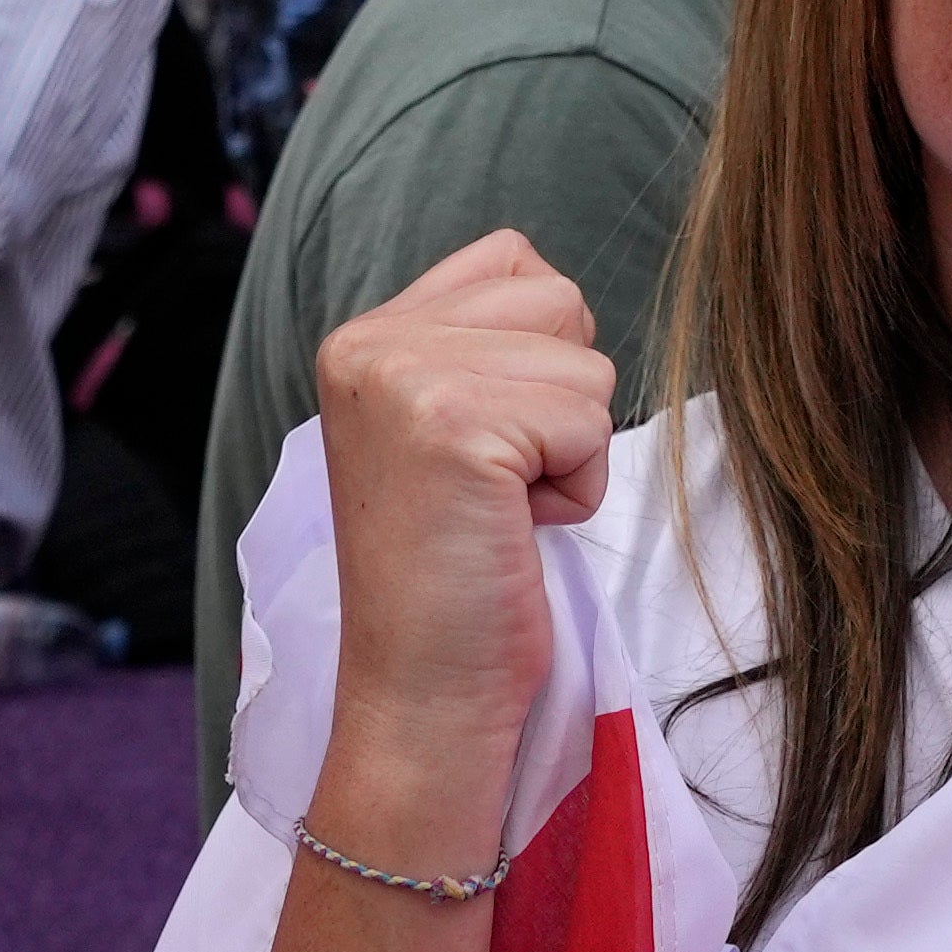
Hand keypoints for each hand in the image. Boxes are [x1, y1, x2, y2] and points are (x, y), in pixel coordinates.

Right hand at [306, 236, 605, 805]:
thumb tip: (561, 294)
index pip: (514, 258)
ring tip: (500, 509)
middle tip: (493, 486)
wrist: (423, 692)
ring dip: (570, 447)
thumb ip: (477, 348)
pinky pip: (589, 421)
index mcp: (363, 336)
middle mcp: (369, 342)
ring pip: (584, 362)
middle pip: (559, 299)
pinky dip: (575, 487)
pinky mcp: (454, 425)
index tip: (486, 446)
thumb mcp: (447, 428)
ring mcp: (405, 378)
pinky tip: (511, 530)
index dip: (536, 355)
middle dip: (559, 399)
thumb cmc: (458, 572)